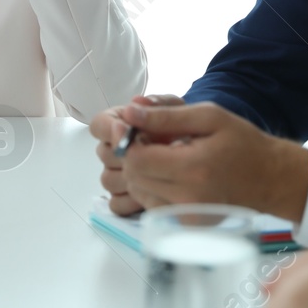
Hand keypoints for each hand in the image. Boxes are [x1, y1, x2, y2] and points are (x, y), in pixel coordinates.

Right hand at [90, 94, 183, 216]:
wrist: (208, 157)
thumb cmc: (192, 129)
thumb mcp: (184, 112)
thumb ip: (162, 105)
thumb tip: (134, 103)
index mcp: (121, 123)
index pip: (99, 124)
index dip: (111, 128)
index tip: (129, 130)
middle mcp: (114, 149)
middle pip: (104, 154)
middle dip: (128, 153)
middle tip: (156, 152)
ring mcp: (117, 176)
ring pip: (108, 180)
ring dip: (132, 177)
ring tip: (162, 173)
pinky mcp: (125, 200)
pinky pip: (117, 204)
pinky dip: (133, 201)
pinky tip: (159, 194)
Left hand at [118, 100, 307, 221]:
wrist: (270, 179)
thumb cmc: (242, 142)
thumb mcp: (209, 117)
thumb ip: (166, 115)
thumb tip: (129, 111)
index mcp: (192, 169)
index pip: (135, 159)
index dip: (131, 141)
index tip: (144, 130)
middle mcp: (186, 199)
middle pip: (134, 176)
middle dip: (135, 156)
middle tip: (157, 142)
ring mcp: (187, 217)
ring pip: (139, 192)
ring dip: (143, 173)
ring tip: (167, 158)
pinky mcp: (187, 225)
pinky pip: (153, 205)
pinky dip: (154, 188)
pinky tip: (173, 175)